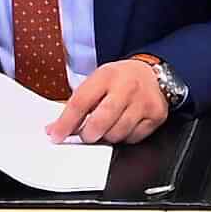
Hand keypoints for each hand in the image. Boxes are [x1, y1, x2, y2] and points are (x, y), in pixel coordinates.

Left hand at [46, 59, 168, 144]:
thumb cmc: (120, 80)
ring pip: (117, 133)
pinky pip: (133, 138)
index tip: (56, 135)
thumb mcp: (98, 81)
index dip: (65, 122)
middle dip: (88, 134)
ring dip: (106, 137)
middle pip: (100, 121)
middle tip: (86, 135)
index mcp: (107, 75)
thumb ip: (77, 103)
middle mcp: (127, 87)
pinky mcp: (156, 115)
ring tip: (106, 127)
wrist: (153, 73)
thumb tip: (54, 128)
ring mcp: (143, 101)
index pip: (81, 102)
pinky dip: (124, 137)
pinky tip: (123, 126)